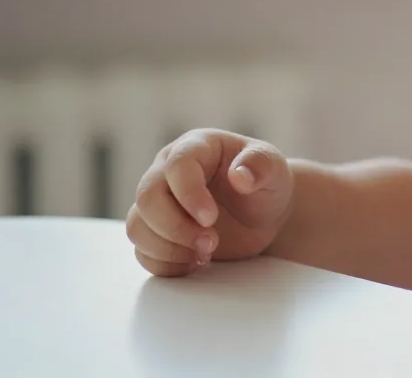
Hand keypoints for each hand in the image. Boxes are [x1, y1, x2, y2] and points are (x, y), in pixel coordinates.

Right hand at [126, 129, 294, 276]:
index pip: (177, 165)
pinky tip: (197, 262)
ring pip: (137, 226)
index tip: (211, 218)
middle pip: (147, 197)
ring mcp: (159, 203)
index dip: (189, 194)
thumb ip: (261, 165)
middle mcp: (168, 172)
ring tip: (207, 253)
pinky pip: (143, 251)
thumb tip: (239, 176)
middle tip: (211, 242)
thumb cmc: (266, 183)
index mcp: (196, 147)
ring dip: (169, 248)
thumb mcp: (274, 169)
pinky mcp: (156, 232)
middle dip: (176, 226)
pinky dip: (167, 264)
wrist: (264, 215)